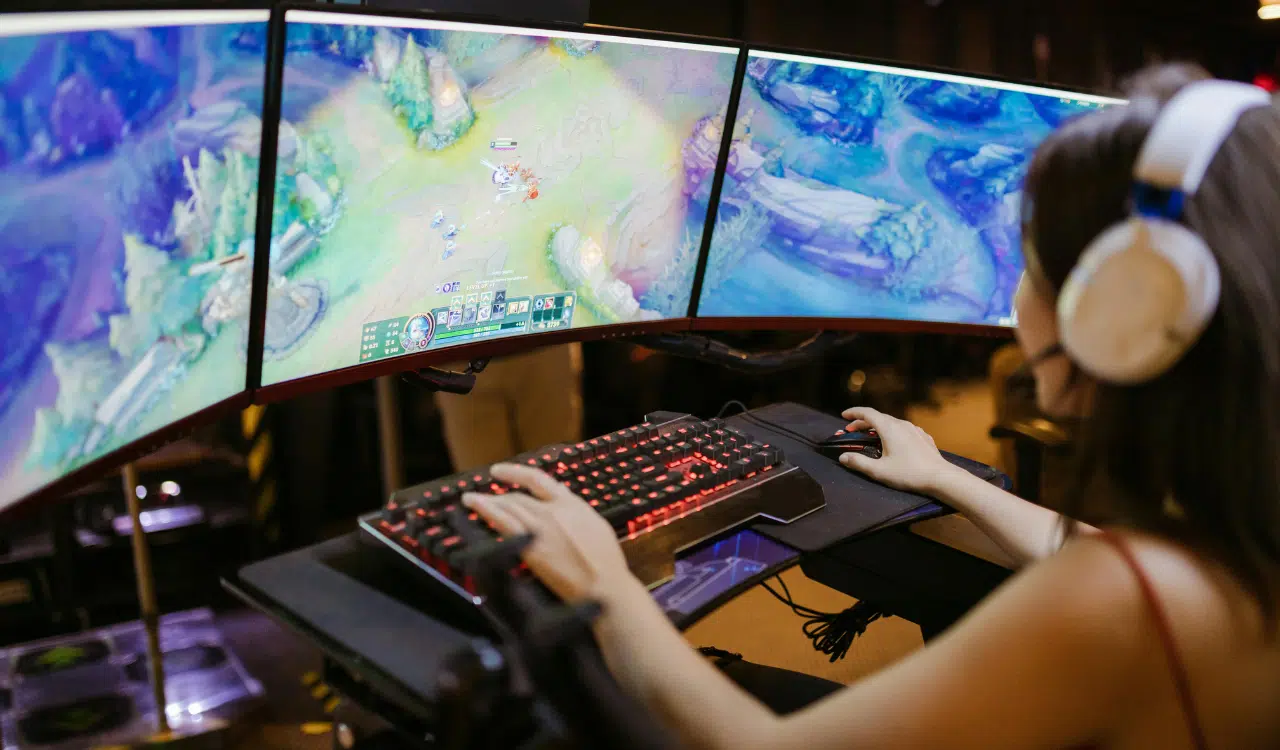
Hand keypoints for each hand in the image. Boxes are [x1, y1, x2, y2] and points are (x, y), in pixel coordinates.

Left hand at [462, 463, 633, 602]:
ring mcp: (540, 528)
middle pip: (517, 496)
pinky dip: (486, 512)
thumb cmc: (606, 563)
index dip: (514, 472)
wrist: (604, 585)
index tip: (498, 471)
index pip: (537, 479)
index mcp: (572, 504)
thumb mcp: (596, 525)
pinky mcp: (530, 548)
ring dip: (485, 501)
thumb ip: (575, 513)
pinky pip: (503, 524)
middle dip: (498, 495)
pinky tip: (475, 509)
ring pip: (507, 506)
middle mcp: (553, 511)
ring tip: (470, 499)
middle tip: (483, 497)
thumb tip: (563, 508)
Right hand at [838, 407, 959, 494]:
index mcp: (889, 428)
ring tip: (871, 436)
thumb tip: (843, 457)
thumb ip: (859, 462)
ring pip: (892, 422)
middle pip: (878, 417)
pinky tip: (893, 441)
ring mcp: (914, 429)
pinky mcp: (923, 437)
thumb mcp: (879, 471)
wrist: (940, 477)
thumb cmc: (909, 474)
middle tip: (852, 430)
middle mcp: (902, 424)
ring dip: (878, 426)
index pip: (867, 413)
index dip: (853, 412)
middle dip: (863, 422)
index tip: (844, 415)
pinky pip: (903, 429)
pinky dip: (892, 431)